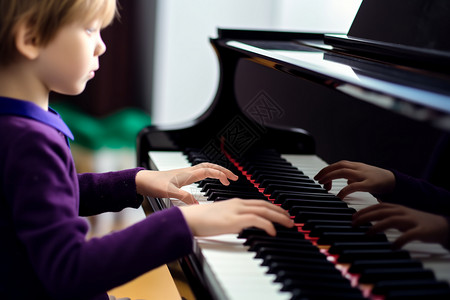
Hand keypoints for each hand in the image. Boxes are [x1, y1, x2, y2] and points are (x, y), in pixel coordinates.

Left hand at [135, 163, 237, 203]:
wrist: (142, 180)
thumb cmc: (154, 184)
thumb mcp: (170, 193)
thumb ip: (184, 198)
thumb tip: (197, 204)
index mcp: (188, 174)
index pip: (209, 171)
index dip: (221, 174)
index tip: (230, 180)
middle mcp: (188, 171)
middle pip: (210, 166)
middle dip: (223, 170)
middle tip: (234, 177)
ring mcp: (185, 173)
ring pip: (205, 168)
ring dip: (216, 171)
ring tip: (225, 177)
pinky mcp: (181, 176)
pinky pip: (200, 171)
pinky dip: (208, 173)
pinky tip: (208, 179)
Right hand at [179, 198, 293, 236]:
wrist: (188, 219)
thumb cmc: (200, 220)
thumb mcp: (220, 217)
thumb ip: (232, 219)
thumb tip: (241, 227)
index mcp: (235, 203)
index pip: (259, 203)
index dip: (273, 208)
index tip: (282, 214)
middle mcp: (238, 204)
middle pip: (265, 205)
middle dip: (281, 212)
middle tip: (291, 219)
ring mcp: (236, 211)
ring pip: (264, 210)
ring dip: (279, 217)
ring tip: (288, 225)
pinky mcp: (234, 220)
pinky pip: (256, 220)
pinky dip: (267, 224)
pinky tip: (273, 231)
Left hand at [314, 160, 394, 198]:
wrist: (394, 181)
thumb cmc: (377, 180)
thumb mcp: (363, 176)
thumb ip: (353, 177)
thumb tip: (345, 181)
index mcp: (356, 166)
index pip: (338, 164)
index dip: (327, 169)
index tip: (319, 177)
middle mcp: (358, 168)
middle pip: (339, 165)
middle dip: (326, 172)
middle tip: (317, 180)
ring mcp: (364, 175)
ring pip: (343, 172)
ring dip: (331, 177)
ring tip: (324, 186)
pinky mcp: (369, 184)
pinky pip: (354, 186)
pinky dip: (344, 191)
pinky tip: (339, 196)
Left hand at [353, 203, 448, 248]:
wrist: (442, 226)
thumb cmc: (416, 222)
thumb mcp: (399, 217)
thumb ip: (385, 217)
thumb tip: (366, 221)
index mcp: (397, 208)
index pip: (377, 207)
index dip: (364, 211)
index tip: (352, 217)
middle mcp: (402, 212)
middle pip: (381, 212)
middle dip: (365, 217)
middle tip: (354, 224)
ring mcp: (412, 220)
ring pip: (392, 220)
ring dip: (377, 227)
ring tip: (367, 234)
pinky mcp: (421, 231)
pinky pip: (409, 235)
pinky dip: (399, 240)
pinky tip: (392, 247)